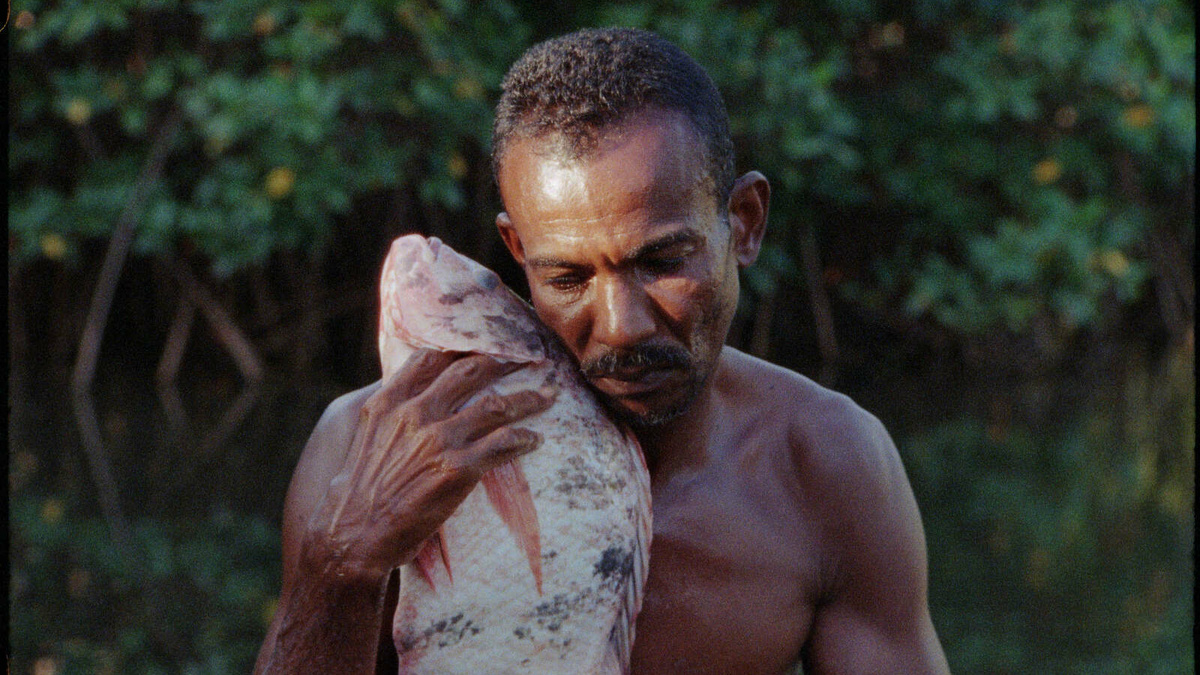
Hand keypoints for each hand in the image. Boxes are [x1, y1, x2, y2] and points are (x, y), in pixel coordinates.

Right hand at [302, 349, 554, 578]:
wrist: (355, 536)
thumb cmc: (360, 493)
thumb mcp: (367, 438)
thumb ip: (392, 411)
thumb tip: (412, 396)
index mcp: (389, 403)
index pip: (432, 359)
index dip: (463, 348)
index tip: (486, 346)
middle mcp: (415, 414)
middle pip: (470, 372)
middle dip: (504, 361)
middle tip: (528, 358)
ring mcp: (438, 439)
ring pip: (496, 405)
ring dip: (528, 398)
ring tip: (548, 396)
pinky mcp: (458, 469)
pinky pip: (503, 443)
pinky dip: (525, 438)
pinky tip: (535, 440)